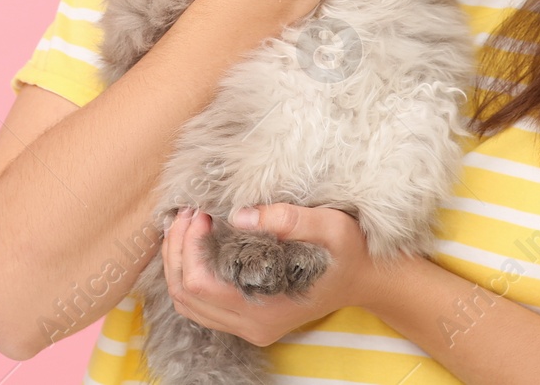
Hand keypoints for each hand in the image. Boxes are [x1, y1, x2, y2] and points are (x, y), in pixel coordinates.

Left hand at [162, 203, 373, 347]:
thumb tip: (238, 217)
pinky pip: (199, 304)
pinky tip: (197, 244)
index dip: (189, 247)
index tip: (201, 213)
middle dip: (176, 250)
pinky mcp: (245, 319)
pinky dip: (187, 273)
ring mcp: (246, 326)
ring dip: (177, 262)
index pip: (199, 285)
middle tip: (187, 213)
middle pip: (184, 296)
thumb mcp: (330, 227)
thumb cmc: (348, 252)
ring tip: (187, 224)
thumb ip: (287, 220)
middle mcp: (251, 326)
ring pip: (186, 303)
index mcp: (264, 310)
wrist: (364, 279)